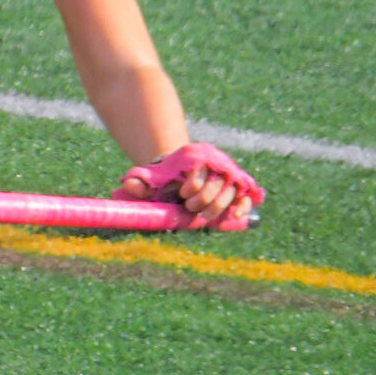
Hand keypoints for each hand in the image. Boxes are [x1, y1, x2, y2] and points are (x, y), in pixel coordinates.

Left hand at [113, 141, 262, 230]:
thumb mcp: (151, 179)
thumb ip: (139, 181)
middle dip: (204, 200)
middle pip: (217, 183)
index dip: (193, 187)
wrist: (183, 174)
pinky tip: (237, 217)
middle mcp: (215, 162)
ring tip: (203, 217)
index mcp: (195, 157)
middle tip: (191, 208)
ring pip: (231, 191)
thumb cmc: (166, 179)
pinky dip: (244, 205)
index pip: (200, 172)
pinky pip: (246, 195)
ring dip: (218, 207)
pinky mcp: (237, 187)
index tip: (183, 195)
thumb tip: (129, 183)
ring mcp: (228, 174)